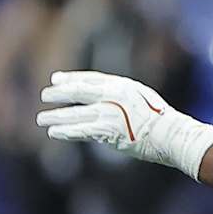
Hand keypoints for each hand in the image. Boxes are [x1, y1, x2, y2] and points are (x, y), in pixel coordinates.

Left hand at [36, 70, 212, 175]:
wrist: (171, 135)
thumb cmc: (160, 118)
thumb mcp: (140, 96)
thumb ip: (118, 94)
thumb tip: (97, 95)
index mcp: (122, 85)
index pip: (90, 78)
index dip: (71, 78)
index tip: (56, 80)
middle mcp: (113, 96)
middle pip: (78, 92)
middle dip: (59, 94)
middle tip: (44, 95)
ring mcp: (109, 113)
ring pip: (75, 114)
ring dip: (56, 116)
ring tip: (41, 119)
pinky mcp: (107, 131)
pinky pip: (81, 131)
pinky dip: (65, 131)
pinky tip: (54, 132)